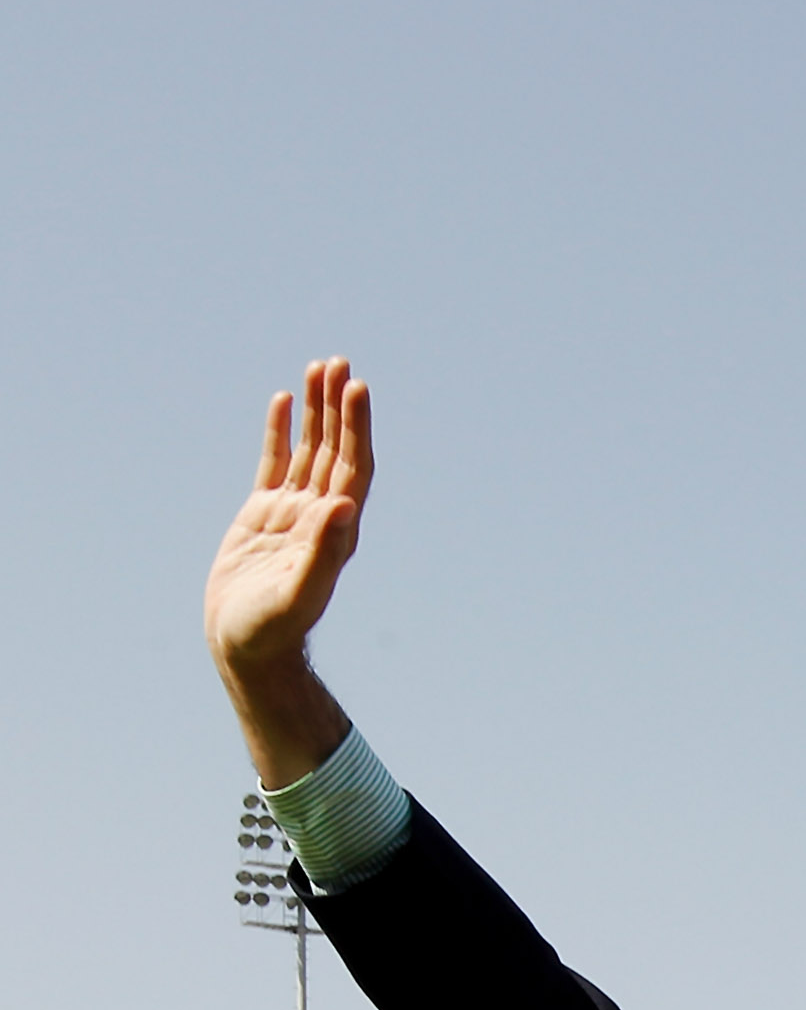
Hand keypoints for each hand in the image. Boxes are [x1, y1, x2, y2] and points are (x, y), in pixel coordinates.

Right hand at [204, 358, 372, 785]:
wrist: (244, 646)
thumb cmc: (273, 629)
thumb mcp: (300, 591)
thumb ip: (324, 550)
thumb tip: (347, 506)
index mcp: (337, 532)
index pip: (354, 469)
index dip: (357, 429)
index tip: (357, 388)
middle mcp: (321, 517)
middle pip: (336, 451)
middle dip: (340, 409)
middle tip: (340, 363)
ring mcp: (292, 514)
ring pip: (308, 451)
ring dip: (316, 412)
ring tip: (319, 369)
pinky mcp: (262, 515)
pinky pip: (275, 464)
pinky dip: (280, 432)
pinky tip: (283, 401)